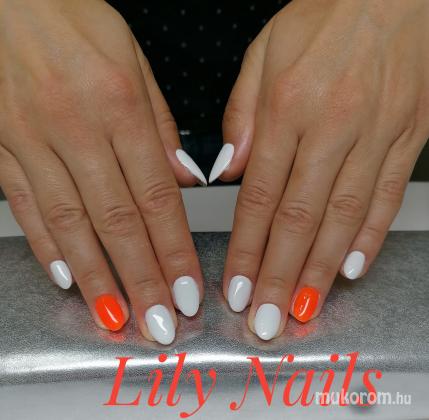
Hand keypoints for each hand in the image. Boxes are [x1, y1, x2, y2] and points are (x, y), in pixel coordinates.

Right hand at [0, 0, 204, 343]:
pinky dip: (47, 245)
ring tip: (117, 315)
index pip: (157, 197)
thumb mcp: (132, 60)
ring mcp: (31, 139)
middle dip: (140, 279)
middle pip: (117, 221)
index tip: (187, 291)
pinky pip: (24, 204)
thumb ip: (160, 125)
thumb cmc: (72, 18)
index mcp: (119, 106)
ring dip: (95, 277)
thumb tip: (183, 177)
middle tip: (157, 323)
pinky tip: (66, 277)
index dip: (173, 251)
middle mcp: (76, 128)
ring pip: (69, 224)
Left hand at [215, 0, 428, 339]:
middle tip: (268, 320)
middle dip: (282, 277)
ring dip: (322, 270)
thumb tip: (228, 170)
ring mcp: (375, 134)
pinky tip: (352, 268)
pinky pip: (386, 196)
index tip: (238, 288)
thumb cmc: (325, 17)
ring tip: (304, 308)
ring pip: (344, 218)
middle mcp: (332, 127)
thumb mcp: (265, 54)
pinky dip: (370, 236)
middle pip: (300, 219)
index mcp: (288, 108)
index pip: (260, 197)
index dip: (248, 250)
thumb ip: (242, 116)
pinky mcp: (408, 136)